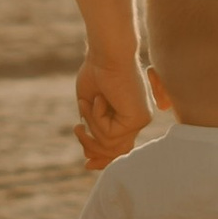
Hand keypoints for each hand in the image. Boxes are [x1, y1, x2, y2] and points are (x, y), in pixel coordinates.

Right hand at [74, 48, 150, 168]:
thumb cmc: (95, 73)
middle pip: (116, 152)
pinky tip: (101, 98)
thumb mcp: (89, 108)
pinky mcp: (139, 119)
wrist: (105, 54)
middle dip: (93, 147)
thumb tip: (89, 156)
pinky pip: (110, 134)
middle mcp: (138, 120)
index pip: (119, 148)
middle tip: (77, 129)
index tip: (86, 164)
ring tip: (87, 103)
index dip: (102, 159)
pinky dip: (97, 117)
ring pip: (110, 144)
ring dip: (92, 125)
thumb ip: (92, 130)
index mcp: (128, 116)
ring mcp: (140, 120)